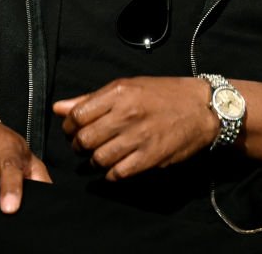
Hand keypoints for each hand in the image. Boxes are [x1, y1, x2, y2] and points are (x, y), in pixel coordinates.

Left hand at [52, 76, 217, 180]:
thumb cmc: (163, 94)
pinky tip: (114, 167)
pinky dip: (111, 174)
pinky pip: (118, 173)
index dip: (69, 126)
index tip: (73, 130)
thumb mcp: (128, 86)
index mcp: (119, 93)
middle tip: (84, 145)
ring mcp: (139, 137)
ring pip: (98, 159)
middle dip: (78, 146)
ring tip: (100, 156)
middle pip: (84, 140)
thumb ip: (92, 99)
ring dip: (94, 162)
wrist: (201, 108)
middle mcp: (127, 114)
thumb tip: (59, 108)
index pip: (77, 115)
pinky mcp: (150, 158)